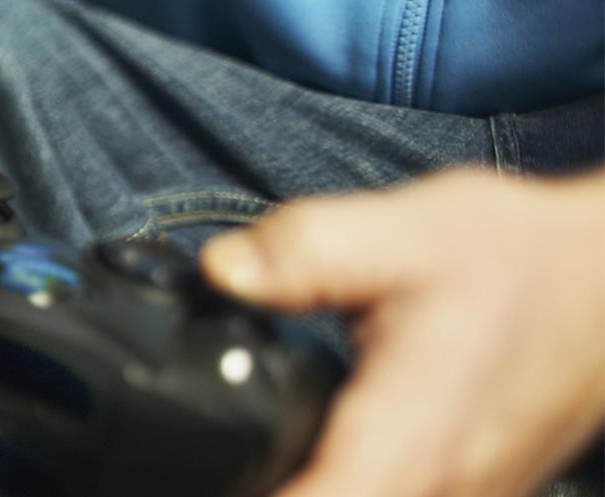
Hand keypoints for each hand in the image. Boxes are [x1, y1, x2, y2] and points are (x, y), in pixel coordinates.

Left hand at [199, 168, 604, 496]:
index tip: (192, 469)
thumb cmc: (522, 260)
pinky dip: (336, 483)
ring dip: (297, 486)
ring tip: (255, 457)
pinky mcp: (465, 496)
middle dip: (258, 488)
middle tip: (198, 458)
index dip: (246, 493)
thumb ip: (303, 251)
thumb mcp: (407, 231)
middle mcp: (436, 496)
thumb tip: (222, 269)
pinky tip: (305, 459)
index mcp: (409, 447)